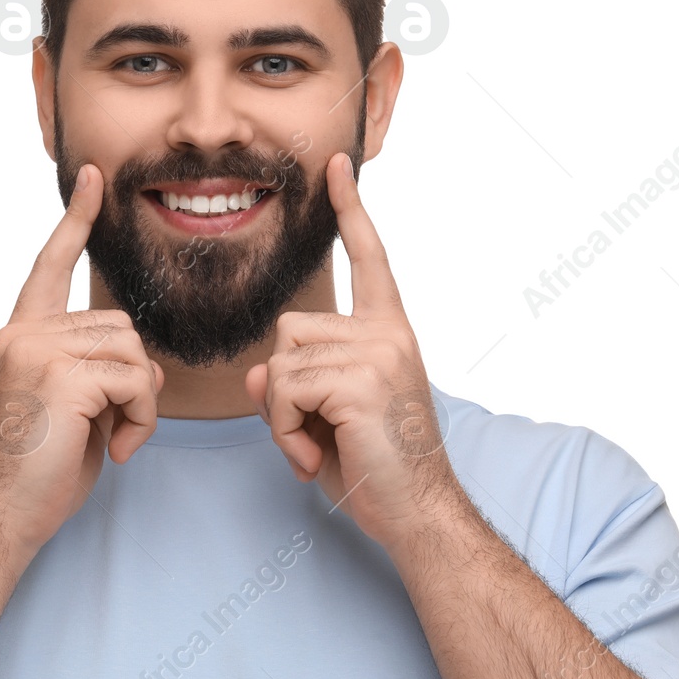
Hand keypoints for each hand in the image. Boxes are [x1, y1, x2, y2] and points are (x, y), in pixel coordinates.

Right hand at [0, 164, 162, 559]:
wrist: (1, 516)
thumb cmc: (36, 472)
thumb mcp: (72, 409)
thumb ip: (98, 373)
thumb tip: (148, 366)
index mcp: (20, 335)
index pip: (51, 265)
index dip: (76, 221)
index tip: (94, 179)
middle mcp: (22, 333)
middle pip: (119, 325)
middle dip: (134, 380)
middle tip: (115, 427)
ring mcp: (37, 351)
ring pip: (133, 352)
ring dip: (140, 402)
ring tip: (113, 440)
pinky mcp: (60, 376)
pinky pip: (135, 380)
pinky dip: (141, 419)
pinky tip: (115, 449)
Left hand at [244, 152, 456, 551]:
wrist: (418, 514)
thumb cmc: (374, 469)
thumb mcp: (324, 419)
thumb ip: (293, 387)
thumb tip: (259, 376)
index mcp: (389, 331)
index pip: (368, 258)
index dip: (351, 210)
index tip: (338, 164)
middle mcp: (388, 333)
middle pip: (289, 328)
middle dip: (285, 386)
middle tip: (314, 432)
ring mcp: (378, 354)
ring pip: (282, 363)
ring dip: (284, 416)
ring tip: (319, 447)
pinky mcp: (361, 382)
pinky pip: (286, 392)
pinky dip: (285, 433)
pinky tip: (314, 457)